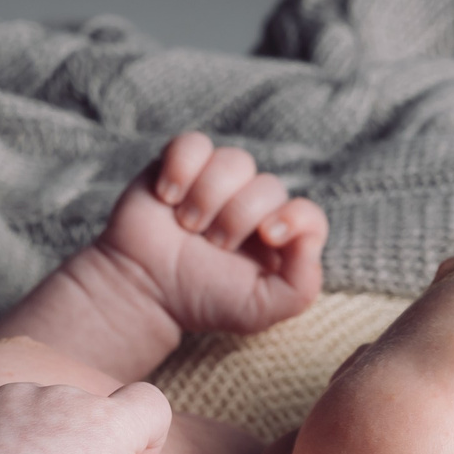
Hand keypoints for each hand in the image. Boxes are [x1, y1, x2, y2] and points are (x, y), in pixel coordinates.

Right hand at [92, 133, 327, 337]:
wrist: (143, 290)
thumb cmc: (201, 301)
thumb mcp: (259, 310)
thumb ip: (300, 286)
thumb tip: (310, 238)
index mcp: (278, 238)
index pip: (309, 215)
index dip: (295, 218)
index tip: (268, 235)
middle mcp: (253, 205)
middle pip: (268, 186)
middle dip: (236, 219)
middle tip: (211, 245)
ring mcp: (218, 181)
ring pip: (234, 161)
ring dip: (208, 196)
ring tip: (187, 224)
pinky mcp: (182, 164)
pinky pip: (194, 143)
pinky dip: (181, 167)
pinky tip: (167, 196)